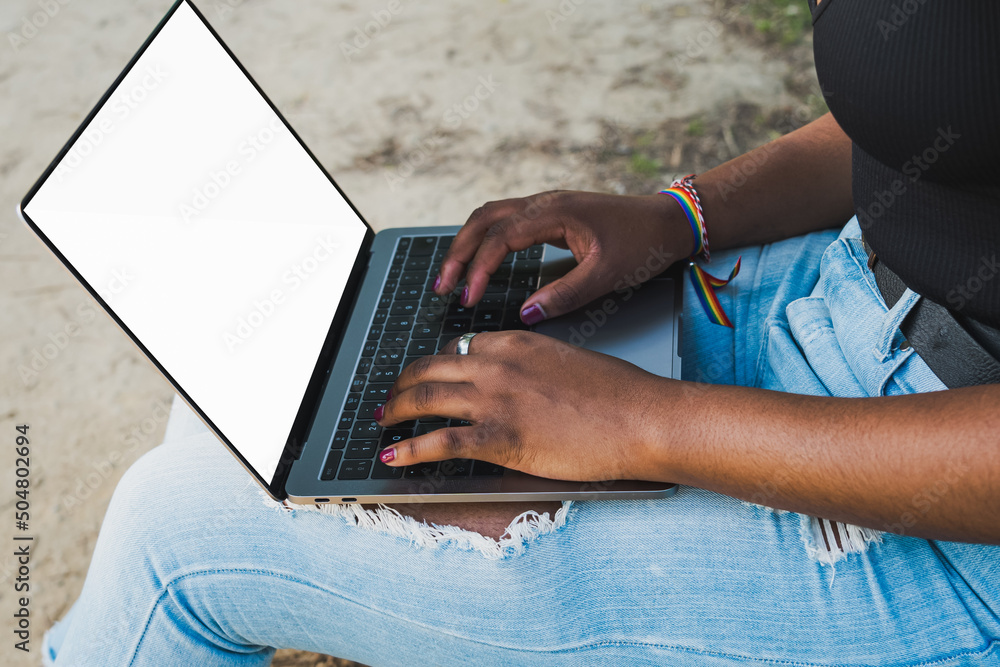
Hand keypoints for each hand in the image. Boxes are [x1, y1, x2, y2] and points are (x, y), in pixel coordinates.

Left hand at [374, 330, 668, 481]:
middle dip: (404, 382)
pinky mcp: (498, 437)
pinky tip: (393, 456)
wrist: (639, 417)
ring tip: (383, 419)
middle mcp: (497, 364)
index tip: (428, 373)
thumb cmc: (619, 393)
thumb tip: (522, 384)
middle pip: (431, 367)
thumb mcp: (570, 361)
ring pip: (426, 398)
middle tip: (392, 394)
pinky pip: (439, 441)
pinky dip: (409, 450)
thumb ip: (535, 367)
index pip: (460, 345)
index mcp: (516, 342)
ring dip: (396, 409)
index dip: (437, 361)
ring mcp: (494, 400)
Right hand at [435, 191, 693, 322]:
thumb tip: (527, 313)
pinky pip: (505, 220)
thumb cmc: (642, 243)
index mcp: (555, 212)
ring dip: (468, 243)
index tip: (469, 296)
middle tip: (442, 284)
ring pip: (491, 216)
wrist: (668, 221)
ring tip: (453, 274)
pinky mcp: (550, 214)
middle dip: (458, 251)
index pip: (501, 238)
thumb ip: (565, 295)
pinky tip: (480, 260)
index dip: (479, 268)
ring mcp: (546, 206)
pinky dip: (484, 239)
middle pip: (483, 219)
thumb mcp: (606, 275)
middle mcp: (545, 203)